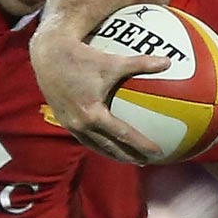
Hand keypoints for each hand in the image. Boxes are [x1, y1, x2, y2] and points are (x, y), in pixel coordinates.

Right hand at [29, 21, 170, 163]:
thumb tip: (168, 62)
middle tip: (147, 162)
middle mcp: (81, 124)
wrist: (49, 56)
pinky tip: (109, 142)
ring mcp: (71, 125)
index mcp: (93, 114)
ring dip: (113, 154)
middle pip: (110, 148)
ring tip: (129, 158)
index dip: (142, 145)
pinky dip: (100, 143)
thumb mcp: (113, 61)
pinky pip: (85, 138)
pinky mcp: (64, 121)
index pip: (123, 135)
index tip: (158, 152)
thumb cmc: (83, 56)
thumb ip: (141, 63)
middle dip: (129, 157)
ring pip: (96, 146)